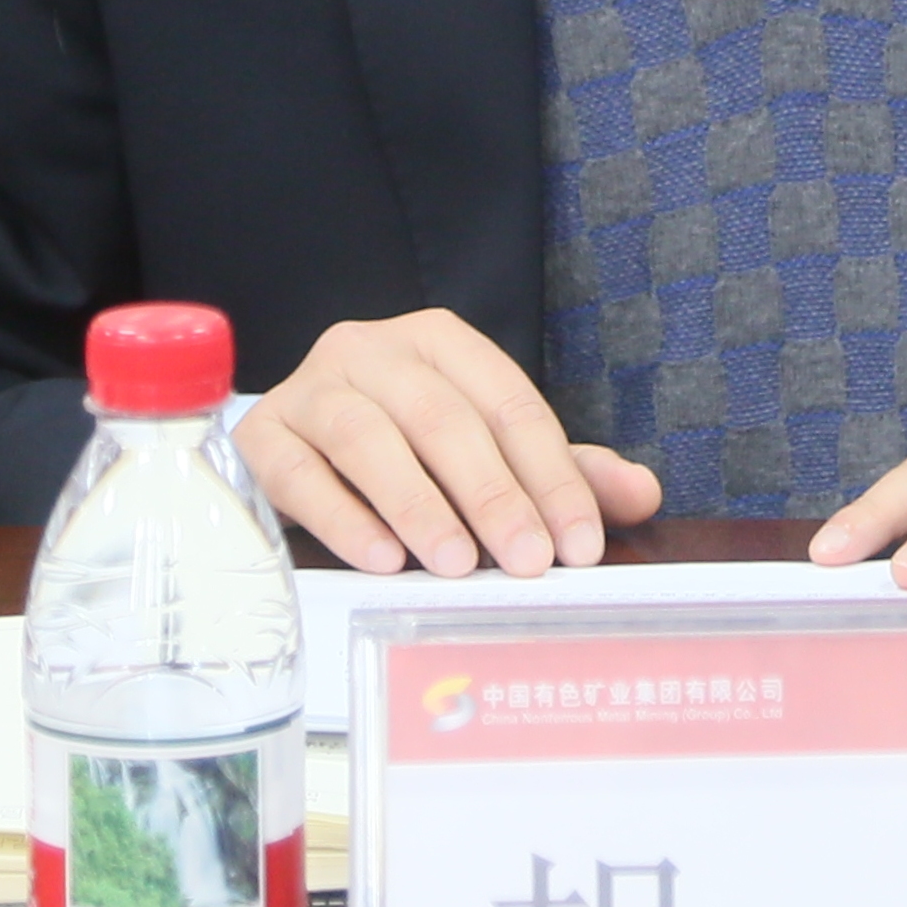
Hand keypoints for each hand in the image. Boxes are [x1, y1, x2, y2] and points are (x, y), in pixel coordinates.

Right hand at [232, 308, 662, 575]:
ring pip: (367, 437)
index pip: (508, 404)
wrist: (290, 438)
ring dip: (417, 503)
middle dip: (492, 494)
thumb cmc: (402, 447)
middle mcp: (373, 350)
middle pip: (442, 418)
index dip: (551, 476)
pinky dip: (343, 516)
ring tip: (453, 563)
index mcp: (441, 343)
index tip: (578, 545)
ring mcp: (311, 388)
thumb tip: (641, 493)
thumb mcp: (485, 451)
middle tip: (525, 562)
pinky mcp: (264, 435)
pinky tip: (380, 558)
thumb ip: (559, 471)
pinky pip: (301, 473)